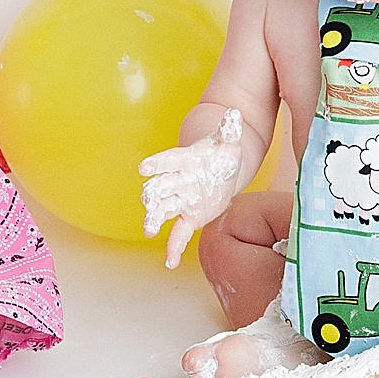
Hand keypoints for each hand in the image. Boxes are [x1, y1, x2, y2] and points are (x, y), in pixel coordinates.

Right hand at [139, 109, 247, 269]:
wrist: (220, 170)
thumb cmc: (220, 153)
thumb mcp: (228, 141)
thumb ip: (228, 130)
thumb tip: (234, 115)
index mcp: (182, 160)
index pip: (167, 161)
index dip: (156, 164)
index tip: (143, 167)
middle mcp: (176, 181)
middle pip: (160, 187)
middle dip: (152, 194)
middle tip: (146, 201)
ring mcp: (180, 200)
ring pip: (163, 210)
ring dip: (155, 219)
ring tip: (150, 230)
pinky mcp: (188, 217)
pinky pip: (178, 234)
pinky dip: (173, 248)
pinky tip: (170, 262)